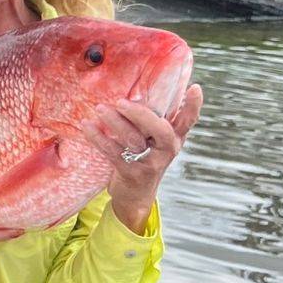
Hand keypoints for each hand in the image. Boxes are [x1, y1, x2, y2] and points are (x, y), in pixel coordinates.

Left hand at [83, 84, 202, 229]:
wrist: (135, 195)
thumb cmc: (142, 157)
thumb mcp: (153, 139)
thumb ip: (150, 119)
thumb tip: (135, 88)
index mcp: (175, 138)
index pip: (188, 121)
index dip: (193, 106)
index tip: (195, 88)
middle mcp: (167, 150)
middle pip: (161, 130)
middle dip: (142, 114)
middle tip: (121, 102)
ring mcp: (151, 163)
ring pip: (134, 140)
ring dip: (115, 122)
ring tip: (100, 109)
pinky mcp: (132, 173)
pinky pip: (113, 153)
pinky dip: (99, 138)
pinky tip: (87, 126)